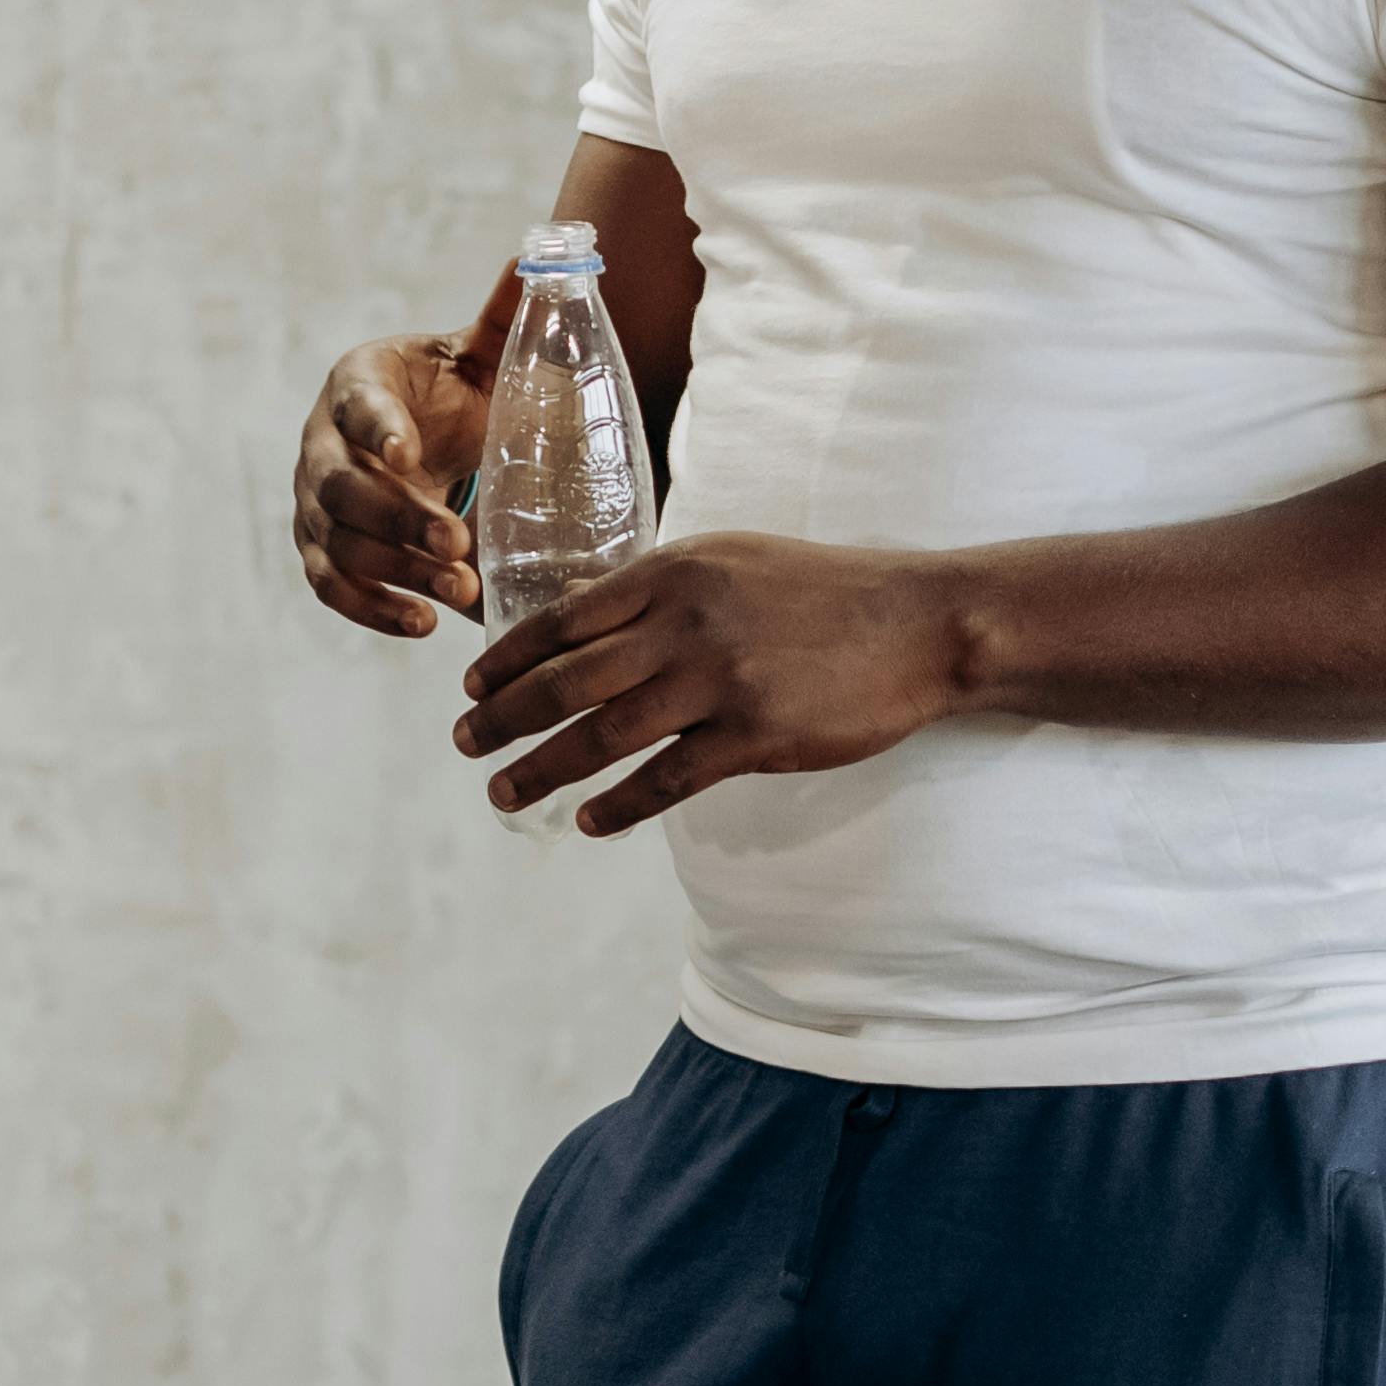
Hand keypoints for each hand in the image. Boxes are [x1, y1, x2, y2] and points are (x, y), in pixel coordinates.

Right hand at [296, 333, 489, 634]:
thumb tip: (541, 254)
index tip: (410, 453)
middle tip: (458, 543)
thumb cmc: (451, 394)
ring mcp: (314, 503)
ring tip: (459, 590)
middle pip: (344, 488)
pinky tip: (421, 625)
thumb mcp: (479, 356)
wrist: (416, 439)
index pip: (357, 405)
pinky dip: (371, 610)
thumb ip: (505, 315)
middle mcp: (321, 444)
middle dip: (400, 519)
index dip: (377, 429)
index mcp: (357, 383)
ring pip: (339, 544)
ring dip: (396, 571)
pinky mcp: (321, 550)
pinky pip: (330, 586)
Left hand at [456, 533, 975, 831]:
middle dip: (502, 717)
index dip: (507, 658)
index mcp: (673, 573)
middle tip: (464, 744)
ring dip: (542, 769)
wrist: (922, 621)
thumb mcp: (731, 563)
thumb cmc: (824, 591)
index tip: (470, 686)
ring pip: (604, 734)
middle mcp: (686, 622)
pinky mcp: (758, 733)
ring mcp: (721, 679)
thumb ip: (658, 590)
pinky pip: (668, 779)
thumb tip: (583, 611)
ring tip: (504, 794)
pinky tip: (587, 822)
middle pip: (567, 679)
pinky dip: (619, 805)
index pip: (563, 619)